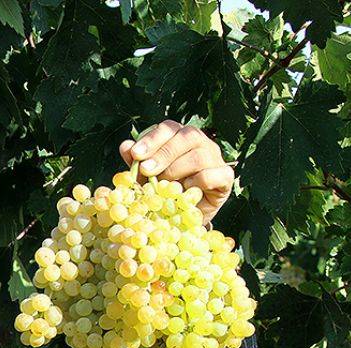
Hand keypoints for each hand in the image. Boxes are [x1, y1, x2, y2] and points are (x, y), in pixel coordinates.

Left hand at [119, 120, 233, 225]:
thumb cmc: (163, 191)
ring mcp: (215, 159)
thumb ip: (136, 162)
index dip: (152, 139)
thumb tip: (125, 146)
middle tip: (145, 170)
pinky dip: (198, 182)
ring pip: (200, 155)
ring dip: (177, 170)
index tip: (135, 154)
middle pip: (187, 136)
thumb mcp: (145, 178)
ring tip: (162, 185)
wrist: (183, 217)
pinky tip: (184, 191)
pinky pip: (216, 174)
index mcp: (180, 137)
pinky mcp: (225, 178)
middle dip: (163, 154)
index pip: (169, 128)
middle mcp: (200, 143)